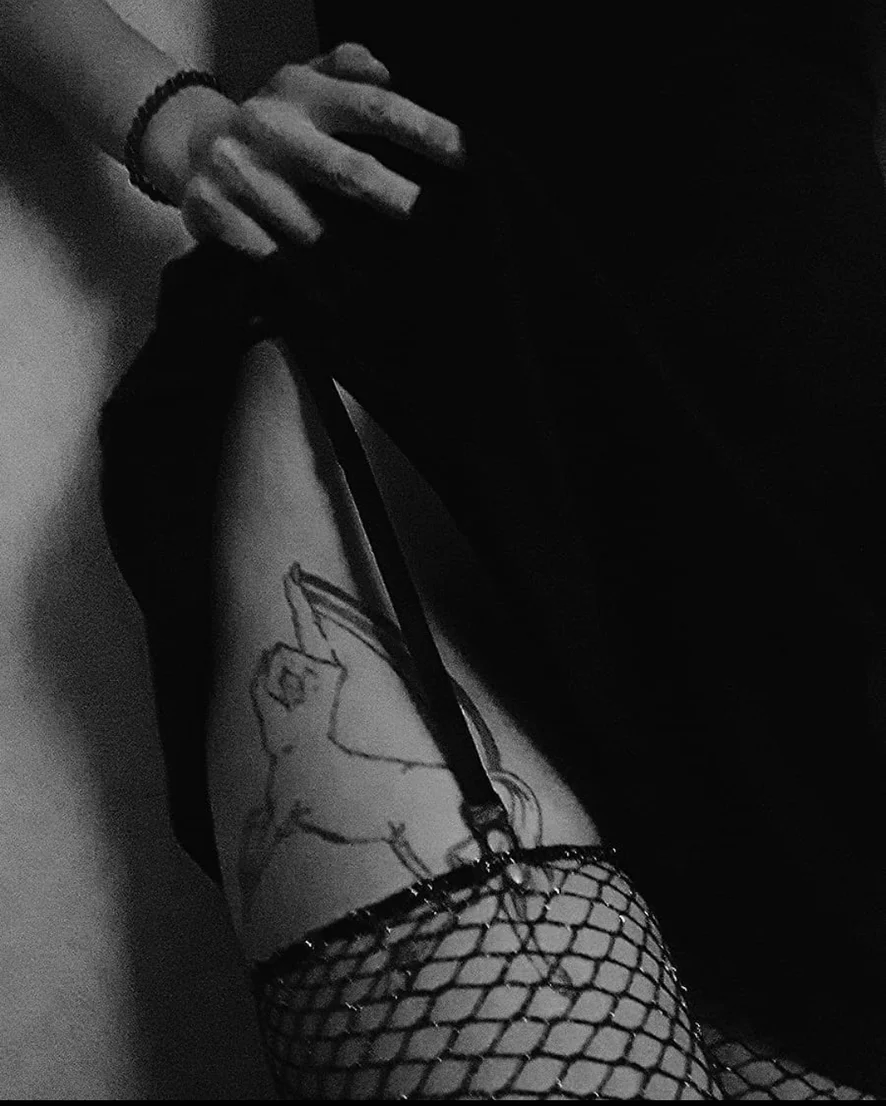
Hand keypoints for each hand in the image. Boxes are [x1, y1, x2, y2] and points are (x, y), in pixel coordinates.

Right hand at [145, 42, 465, 257]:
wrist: (188, 145)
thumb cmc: (273, 120)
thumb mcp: (304, 79)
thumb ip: (346, 67)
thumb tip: (387, 73)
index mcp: (302, 93)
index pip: (375, 109)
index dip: (425, 132)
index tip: (470, 158)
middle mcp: (273, 130)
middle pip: (348, 172)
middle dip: (398, 202)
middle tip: (438, 228)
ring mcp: (241, 175)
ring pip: (312, 232)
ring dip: (358, 263)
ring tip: (398, 288)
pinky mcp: (215, 215)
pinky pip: (273, 261)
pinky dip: (307, 287)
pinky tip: (339, 307)